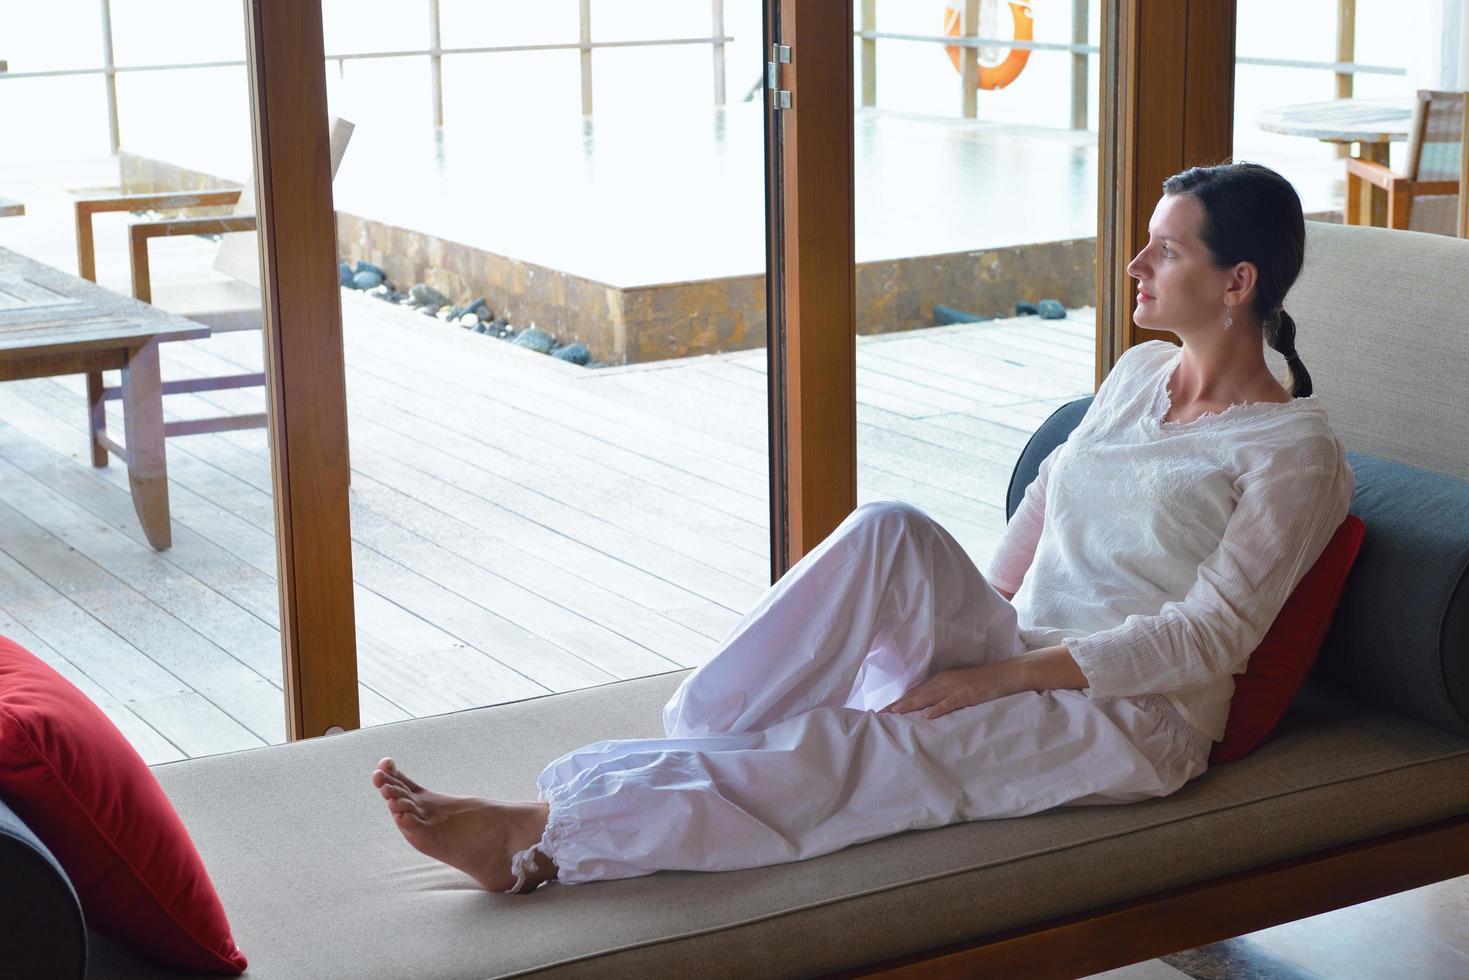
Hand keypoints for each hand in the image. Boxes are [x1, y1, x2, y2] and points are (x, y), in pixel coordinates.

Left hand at [877, 663, 1019, 719]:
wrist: (1005, 675)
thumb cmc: (981, 683)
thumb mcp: (957, 686)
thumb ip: (942, 695)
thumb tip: (926, 708)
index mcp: (940, 680)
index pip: (915, 692)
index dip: (898, 701)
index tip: (882, 710)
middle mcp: (943, 682)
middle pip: (916, 694)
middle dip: (898, 704)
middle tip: (880, 714)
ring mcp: (955, 687)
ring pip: (928, 697)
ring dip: (911, 705)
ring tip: (895, 713)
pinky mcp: (968, 694)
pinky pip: (950, 702)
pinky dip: (938, 708)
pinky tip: (927, 715)